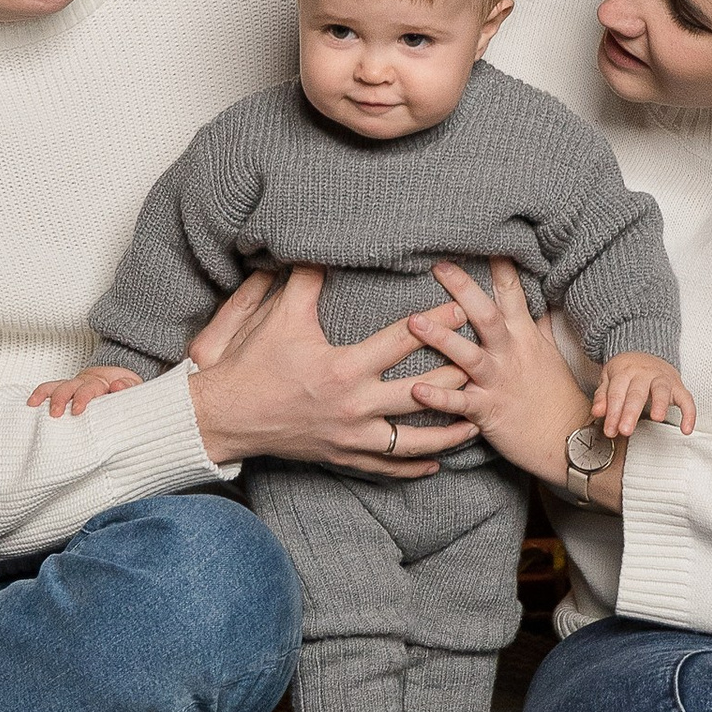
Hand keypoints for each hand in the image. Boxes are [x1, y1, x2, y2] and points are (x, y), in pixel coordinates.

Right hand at [27, 365, 140, 418]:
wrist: (119, 381)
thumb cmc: (126, 390)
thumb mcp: (134, 388)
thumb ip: (128, 388)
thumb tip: (117, 386)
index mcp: (103, 381)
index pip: (91, 388)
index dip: (83, 398)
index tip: (78, 410)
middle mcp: (85, 381)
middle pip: (70, 386)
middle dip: (61, 398)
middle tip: (56, 413)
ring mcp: (74, 385)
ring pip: (57, 386)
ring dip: (46, 395)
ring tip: (35, 405)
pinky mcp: (66, 390)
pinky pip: (50, 389)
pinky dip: (40, 394)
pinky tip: (30, 403)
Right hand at [185, 262, 469, 476]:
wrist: (225, 417)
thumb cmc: (253, 364)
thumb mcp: (280, 317)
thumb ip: (308, 280)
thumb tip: (325, 244)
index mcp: (343, 368)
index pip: (402, 342)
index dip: (437, 325)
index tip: (465, 310)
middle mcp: (353, 407)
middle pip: (421, 393)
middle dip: (457, 377)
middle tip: (487, 363)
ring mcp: (350, 438)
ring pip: (413, 439)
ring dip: (448, 431)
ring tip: (477, 420)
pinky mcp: (342, 457)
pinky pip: (387, 468)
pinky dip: (414, 465)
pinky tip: (437, 461)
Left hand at [404, 259, 603, 495]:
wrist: (568, 439)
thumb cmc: (555, 395)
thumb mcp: (549, 354)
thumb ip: (537, 326)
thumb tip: (539, 300)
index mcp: (524, 337)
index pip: (513, 294)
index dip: (501, 266)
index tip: (487, 239)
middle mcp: (511, 355)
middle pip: (487, 316)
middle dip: (463, 290)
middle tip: (439, 266)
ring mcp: (499, 382)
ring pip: (468, 356)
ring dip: (441, 338)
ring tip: (413, 321)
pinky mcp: (488, 412)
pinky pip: (460, 403)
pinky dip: (438, 396)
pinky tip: (415, 388)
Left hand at [596, 349, 694, 439]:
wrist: (646, 352)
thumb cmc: (626, 370)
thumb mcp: (609, 378)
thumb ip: (602, 395)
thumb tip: (598, 411)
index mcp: (624, 371)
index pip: (617, 393)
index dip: (612, 412)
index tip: (610, 429)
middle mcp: (644, 373)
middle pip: (637, 393)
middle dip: (631, 412)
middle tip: (625, 429)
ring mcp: (662, 378)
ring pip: (662, 390)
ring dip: (660, 404)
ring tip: (657, 418)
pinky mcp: (677, 385)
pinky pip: (686, 399)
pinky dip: (689, 413)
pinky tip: (686, 428)